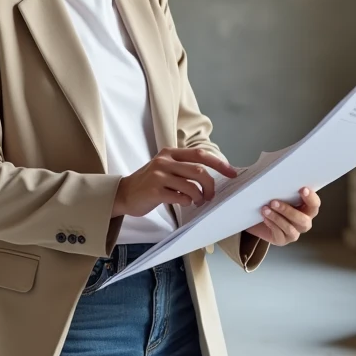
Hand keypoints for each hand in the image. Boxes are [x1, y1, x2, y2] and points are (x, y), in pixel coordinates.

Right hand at [113, 147, 237, 217]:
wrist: (124, 193)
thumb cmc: (149, 183)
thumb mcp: (165, 168)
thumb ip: (184, 168)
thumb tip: (212, 177)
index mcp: (170, 153)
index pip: (201, 154)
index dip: (219, 163)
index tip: (232, 173)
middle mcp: (164, 161)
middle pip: (199, 171)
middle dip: (211, 185)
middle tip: (211, 196)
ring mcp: (158, 175)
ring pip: (191, 185)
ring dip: (199, 197)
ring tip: (197, 201)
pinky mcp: (154, 191)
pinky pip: (180, 197)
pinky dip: (186, 202)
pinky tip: (183, 203)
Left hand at [244, 187, 320, 245]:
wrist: (254, 216)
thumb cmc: (268, 200)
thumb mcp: (273, 190)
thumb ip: (277, 184)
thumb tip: (264, 171)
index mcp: (306, 208)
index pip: (314, 204)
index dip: (311, 198)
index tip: (302, 189)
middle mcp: (303, 221)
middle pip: (303, 220)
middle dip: (289, 211)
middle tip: (274, 201)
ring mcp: (294, 232)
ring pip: (291, 229)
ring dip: (277, 218)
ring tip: (265, 209)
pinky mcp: (282, 240)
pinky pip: (280, 235)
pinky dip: (272, 225)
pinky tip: (264, 218)